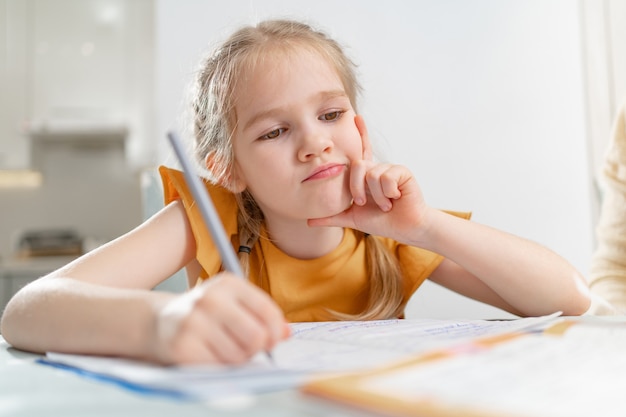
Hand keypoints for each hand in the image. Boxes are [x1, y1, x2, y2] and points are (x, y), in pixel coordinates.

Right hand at [153, 273, 288, 364]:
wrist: (163, 320)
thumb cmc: (207, 313)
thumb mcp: (234, 303)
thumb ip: (262, 315)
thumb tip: (286, 333)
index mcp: (228, 283)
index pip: (266, 309)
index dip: (276, 330)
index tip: (273, 340)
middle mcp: (210, 299)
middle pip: (256, 336)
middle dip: (256, 348)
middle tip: (247, 347)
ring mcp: (194, 321)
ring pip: (239, 355)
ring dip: (237, 359)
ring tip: (224, 348)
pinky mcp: (182, 344)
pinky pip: (218, 366)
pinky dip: (220, 365)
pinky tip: (209, 354)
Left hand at [308, 116, 429, 244]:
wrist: (404, 228)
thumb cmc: (381, 221)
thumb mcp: (351, 218)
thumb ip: (331, 217)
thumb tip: (307, 221)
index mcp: (366, 176)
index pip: (361, 152)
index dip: (361, 133)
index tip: (356, 117)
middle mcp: (377, 168)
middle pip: (357, 165)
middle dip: (356, 188)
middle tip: (363, 203)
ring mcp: (390, 169)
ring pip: (372, 174)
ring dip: (376, 196)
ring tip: (386, 204)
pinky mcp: (402, 171)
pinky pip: (386, 176)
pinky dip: (388, 192)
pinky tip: (395, 197)